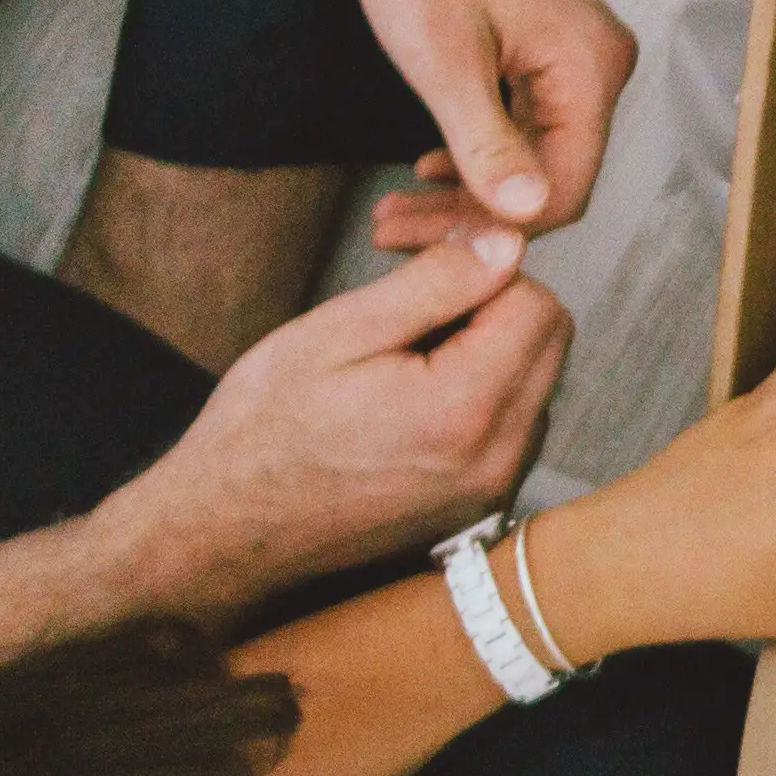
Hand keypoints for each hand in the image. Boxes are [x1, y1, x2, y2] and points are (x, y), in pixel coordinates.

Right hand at [106, 230, 567, 612]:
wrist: (225, 532)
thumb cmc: (264, 429)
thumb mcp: (339, 332)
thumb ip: (437, 283)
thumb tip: (507, 242)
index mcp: (466, 410)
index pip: (538, 303)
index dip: (485, 271)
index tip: (424, 273)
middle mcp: (498, 459)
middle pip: (550, 342)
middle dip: (495, 307)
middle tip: (411, 312)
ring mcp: (494, 491)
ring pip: (536, 382)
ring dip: (489, 354)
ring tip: (403, 363)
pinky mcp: (482, 508)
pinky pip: (514, 428)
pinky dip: (481, 399)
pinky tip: (413, 403)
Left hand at [344, 0, 635, 237]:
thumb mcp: (444, 59)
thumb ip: (487, 144)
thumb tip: (526, 213)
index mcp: (590, 67)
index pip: (565, 189)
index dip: (497, 228)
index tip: (426, 244)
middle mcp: (599, 64)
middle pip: (553, 177)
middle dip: (477, 215)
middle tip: (400, 231)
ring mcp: (577, 54)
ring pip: (536, 154)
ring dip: (472, 189)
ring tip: (401, 208)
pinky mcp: (548, 47)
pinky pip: (528, 123)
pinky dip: (480, 152)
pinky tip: (431, 166)